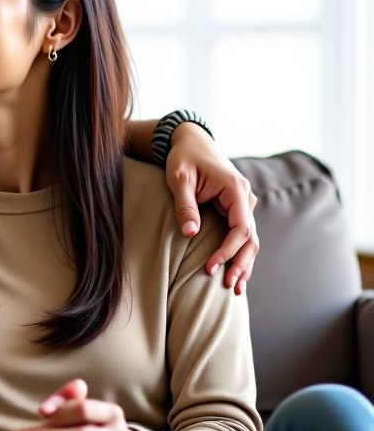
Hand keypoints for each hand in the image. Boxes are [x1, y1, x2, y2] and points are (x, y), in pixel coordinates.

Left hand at [166, 123, 258, 294]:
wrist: (190, 141)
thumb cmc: (182, 157)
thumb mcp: (178, 178)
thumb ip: (185, 204)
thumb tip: (191, 233)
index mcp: (235, 189)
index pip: (240, 228)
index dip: (228, 250)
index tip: (211, 267)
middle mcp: (245, 197)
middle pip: (250, 238)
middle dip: (241, 264)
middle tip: (229, 289)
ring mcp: (243, 203)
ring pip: (249, 239)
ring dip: (244, 263)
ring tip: (235, 290)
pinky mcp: (236, 208)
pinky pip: (241, 234)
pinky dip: (239, 253)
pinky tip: (235, 273)